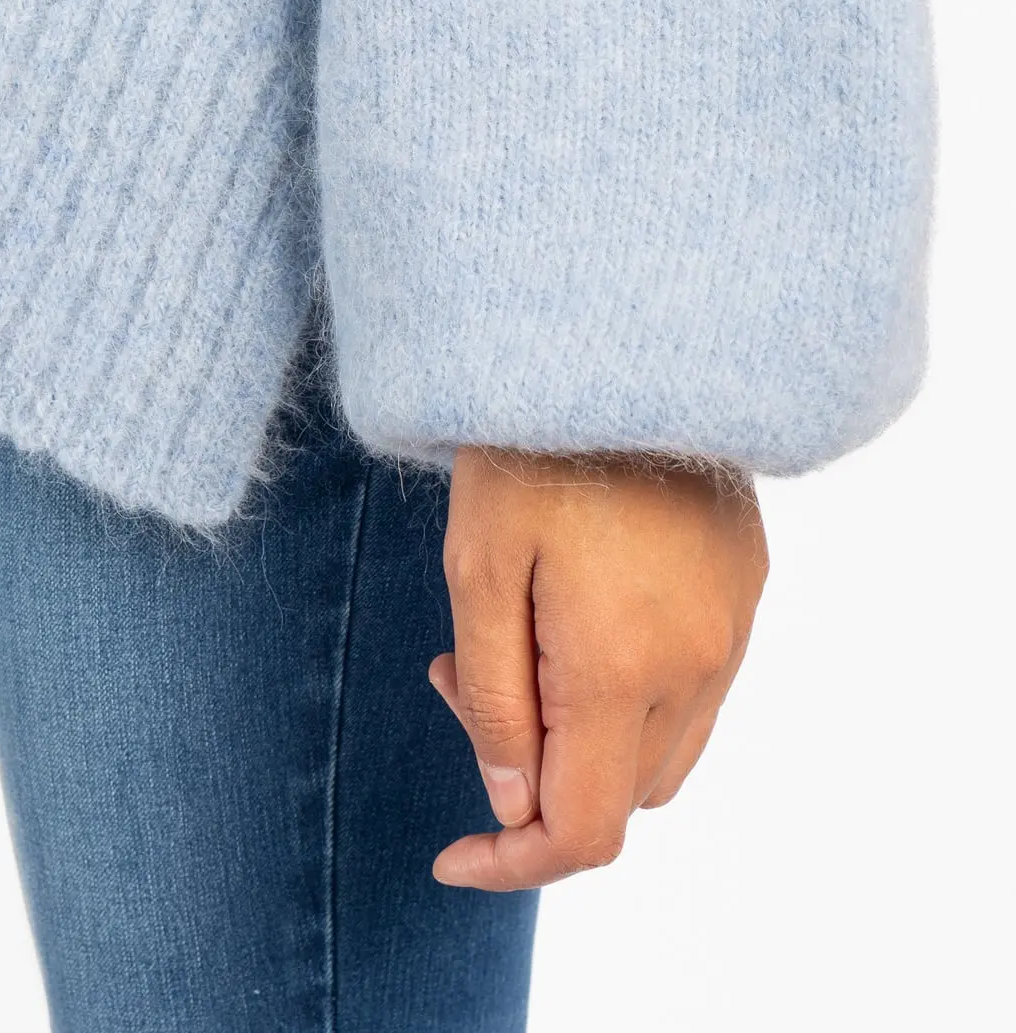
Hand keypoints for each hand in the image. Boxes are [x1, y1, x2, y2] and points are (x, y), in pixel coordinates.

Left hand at [429, 443, 767, 889]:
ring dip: (589, 735)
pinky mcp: (746, 581)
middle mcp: (697, 660)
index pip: (584, 829)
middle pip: (626, 793)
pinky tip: (574, 610)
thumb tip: (512, 802)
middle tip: (458, 682)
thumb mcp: (478, 569)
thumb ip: (493, 697)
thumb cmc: (529, 442)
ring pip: (666, 745)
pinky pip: (696, 682)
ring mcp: (733, 622)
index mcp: (621, 667)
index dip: (513, 863)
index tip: (452, 854)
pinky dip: (632, 687)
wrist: (620, 335)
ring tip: (511, 640)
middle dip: (539, 779)